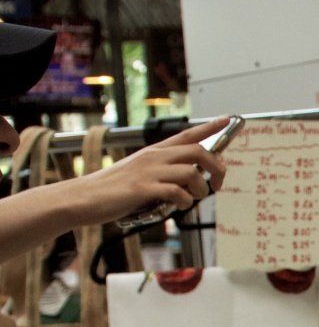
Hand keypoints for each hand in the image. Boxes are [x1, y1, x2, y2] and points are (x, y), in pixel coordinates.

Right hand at [59, 117, 231, 228]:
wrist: (85, 197)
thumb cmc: (115, 190)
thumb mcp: (143, 175)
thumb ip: (167, 175)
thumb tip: (193, 182)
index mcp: (154, 152)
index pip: (186, 134)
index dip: (209, 128)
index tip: (226, 120)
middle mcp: (154, 157)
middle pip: (198, 152)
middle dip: (216, 168)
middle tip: (217, 185)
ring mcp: (148, 172)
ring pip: (191, 173)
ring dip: (200, 190)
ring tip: (191, 200)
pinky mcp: (143, 189)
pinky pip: (177, 192)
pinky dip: (184, 202)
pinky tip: (176, 206)